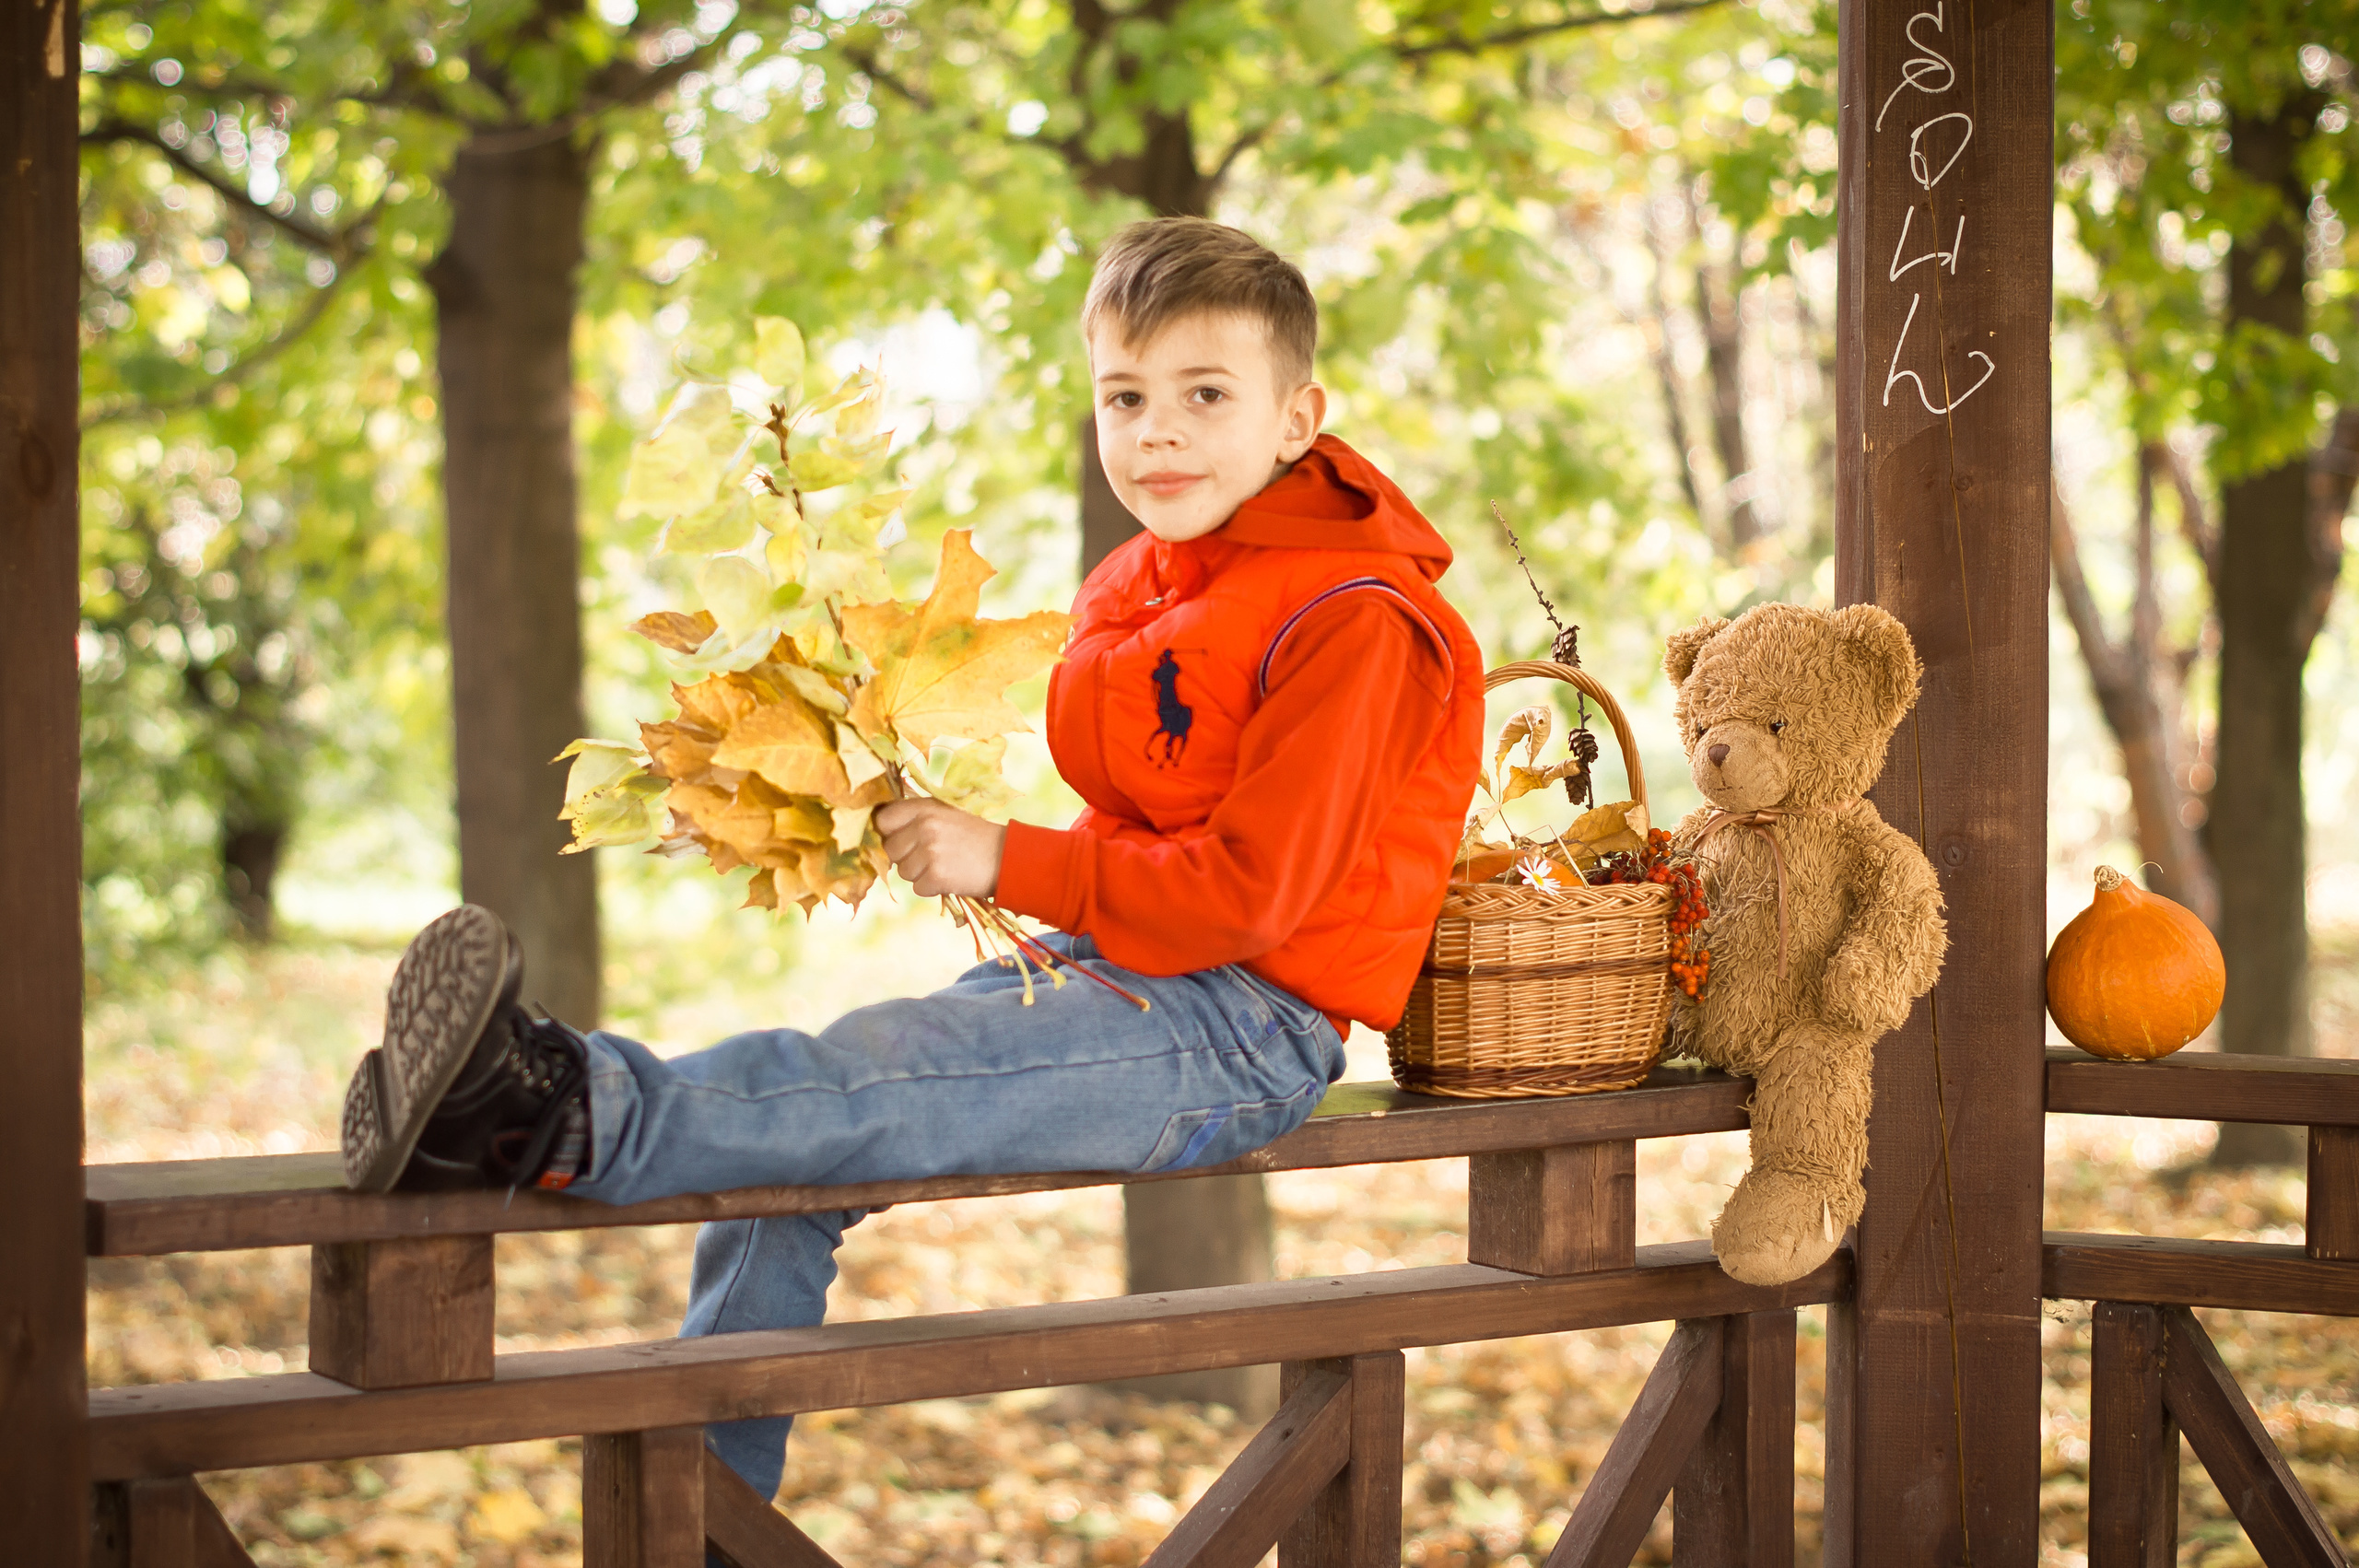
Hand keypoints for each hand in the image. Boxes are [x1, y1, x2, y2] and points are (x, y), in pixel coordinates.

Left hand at [875, 798, 1006, 898]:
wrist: (1008, 857)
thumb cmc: (975, 837)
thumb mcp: (946, 814)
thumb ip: (916, 819)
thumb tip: (882, 833)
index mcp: (925, 807)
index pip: (883, 820)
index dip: (888, 833)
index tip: (901, 839)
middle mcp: (924, 826)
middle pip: (890, 849)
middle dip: (906, 857)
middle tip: (932, 856)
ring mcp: (930, 851)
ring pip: (903, 872)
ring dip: (920, 874)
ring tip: (945, 865)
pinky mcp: (936, 875)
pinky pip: (918, 888)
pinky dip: (932, 888)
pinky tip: (950, 877)